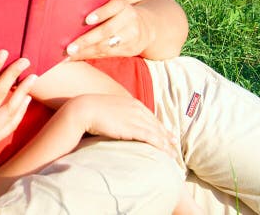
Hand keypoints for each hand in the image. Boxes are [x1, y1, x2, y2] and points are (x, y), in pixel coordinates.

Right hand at [63, 94, 178, 158]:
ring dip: (167, 144)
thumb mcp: (109, 108)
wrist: (84, 109)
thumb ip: (118, 113)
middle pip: (157, 125)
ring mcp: (136, 118)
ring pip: (157, 133)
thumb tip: (117, 120)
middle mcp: (137, 109)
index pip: (151, 117)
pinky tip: (166, 153)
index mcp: (132, 103)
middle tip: (175, 145)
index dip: (160, 127)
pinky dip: (161, 146)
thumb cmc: (92, 110)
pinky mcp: (133, 128)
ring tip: (173, 155)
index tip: (168, 135)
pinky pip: (152, 138)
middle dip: (167, 136)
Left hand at [65, 0, 151, 59]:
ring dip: (86, 51)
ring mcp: (132, 35)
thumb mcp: (112, 6)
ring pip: (107, 45)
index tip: (87, 20)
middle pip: (107, 30)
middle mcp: (129, 19)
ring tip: (70, 55)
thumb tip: (68, 13)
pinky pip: (108, 54)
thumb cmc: (116, 14)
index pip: (113, 6)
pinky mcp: (131, 49)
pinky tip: (77, 57)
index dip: (101, 13)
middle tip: (69, 48)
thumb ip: (97, 7)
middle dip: (86, 40)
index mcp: (122, 5)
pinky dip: (91, 56)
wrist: (145, 27)